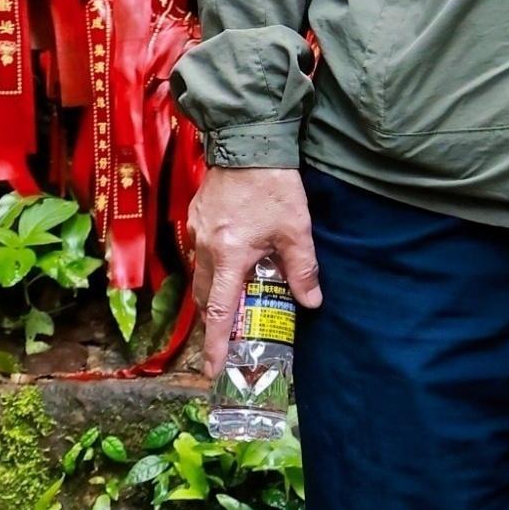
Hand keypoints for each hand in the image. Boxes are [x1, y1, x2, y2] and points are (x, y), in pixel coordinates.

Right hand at [188, 165, 321, 377]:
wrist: (248, 140)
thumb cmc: (273, 184)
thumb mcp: (296, 229)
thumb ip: (302, 268)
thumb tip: (312, 302)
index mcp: (228, 255)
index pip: (219, 312)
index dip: (216, 345)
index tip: (212, 370)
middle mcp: (205, 247)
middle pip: (206, 298)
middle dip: (215, 323)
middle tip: (229, 341)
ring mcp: (196, 231)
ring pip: (200, 276)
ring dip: (214, 295)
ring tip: (233, 306)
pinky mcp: (196, 216)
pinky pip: (200, 254)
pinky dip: (212, 269)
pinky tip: (230, 265)